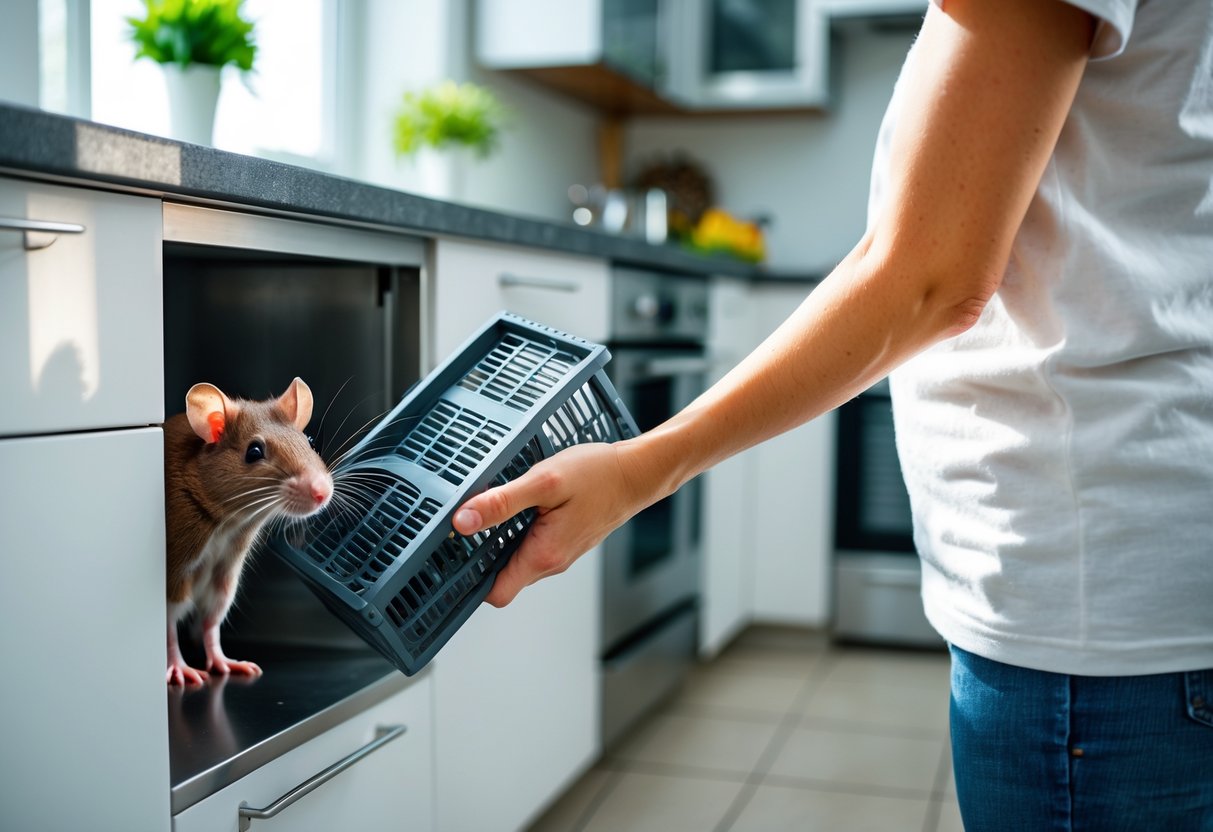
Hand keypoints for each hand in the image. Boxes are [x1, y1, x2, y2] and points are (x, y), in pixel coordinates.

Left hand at [452, 441, 650, 606]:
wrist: (637, 473)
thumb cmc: (599, 475)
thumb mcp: (544, 482)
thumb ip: (502, 503)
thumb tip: (463, 521)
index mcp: (543, 555)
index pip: (495, 594)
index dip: (467, 581)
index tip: (448, 558)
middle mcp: (551, 561)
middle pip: (502, 577)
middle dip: (478, 557)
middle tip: (459, 526)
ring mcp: (560, 552)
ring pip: (517, 560)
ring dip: (498, 542)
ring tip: (484, 512)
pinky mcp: (565, 540)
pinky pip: (532, 546)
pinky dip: (517, 532)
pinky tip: (515, 506)